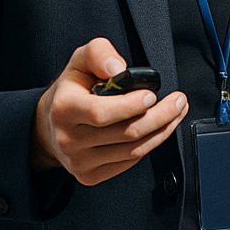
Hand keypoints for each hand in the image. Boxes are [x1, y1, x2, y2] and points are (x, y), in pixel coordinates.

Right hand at [33, 38, 188, 185]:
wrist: (51, 123)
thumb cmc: (73, 88)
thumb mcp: (81, 60)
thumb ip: (99, 53)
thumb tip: (118, 68)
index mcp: (64, 109)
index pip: (102, 114)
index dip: (131, 106)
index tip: (152, 94)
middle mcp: (68, 139)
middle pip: (125, 133)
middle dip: (160, 116)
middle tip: (178, 101)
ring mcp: (79, 162)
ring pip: (133, 150)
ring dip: (162, 130)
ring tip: (176, 111)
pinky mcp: (90, 176)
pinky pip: (130, 161)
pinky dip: (151, 144)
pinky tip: (161, 128)